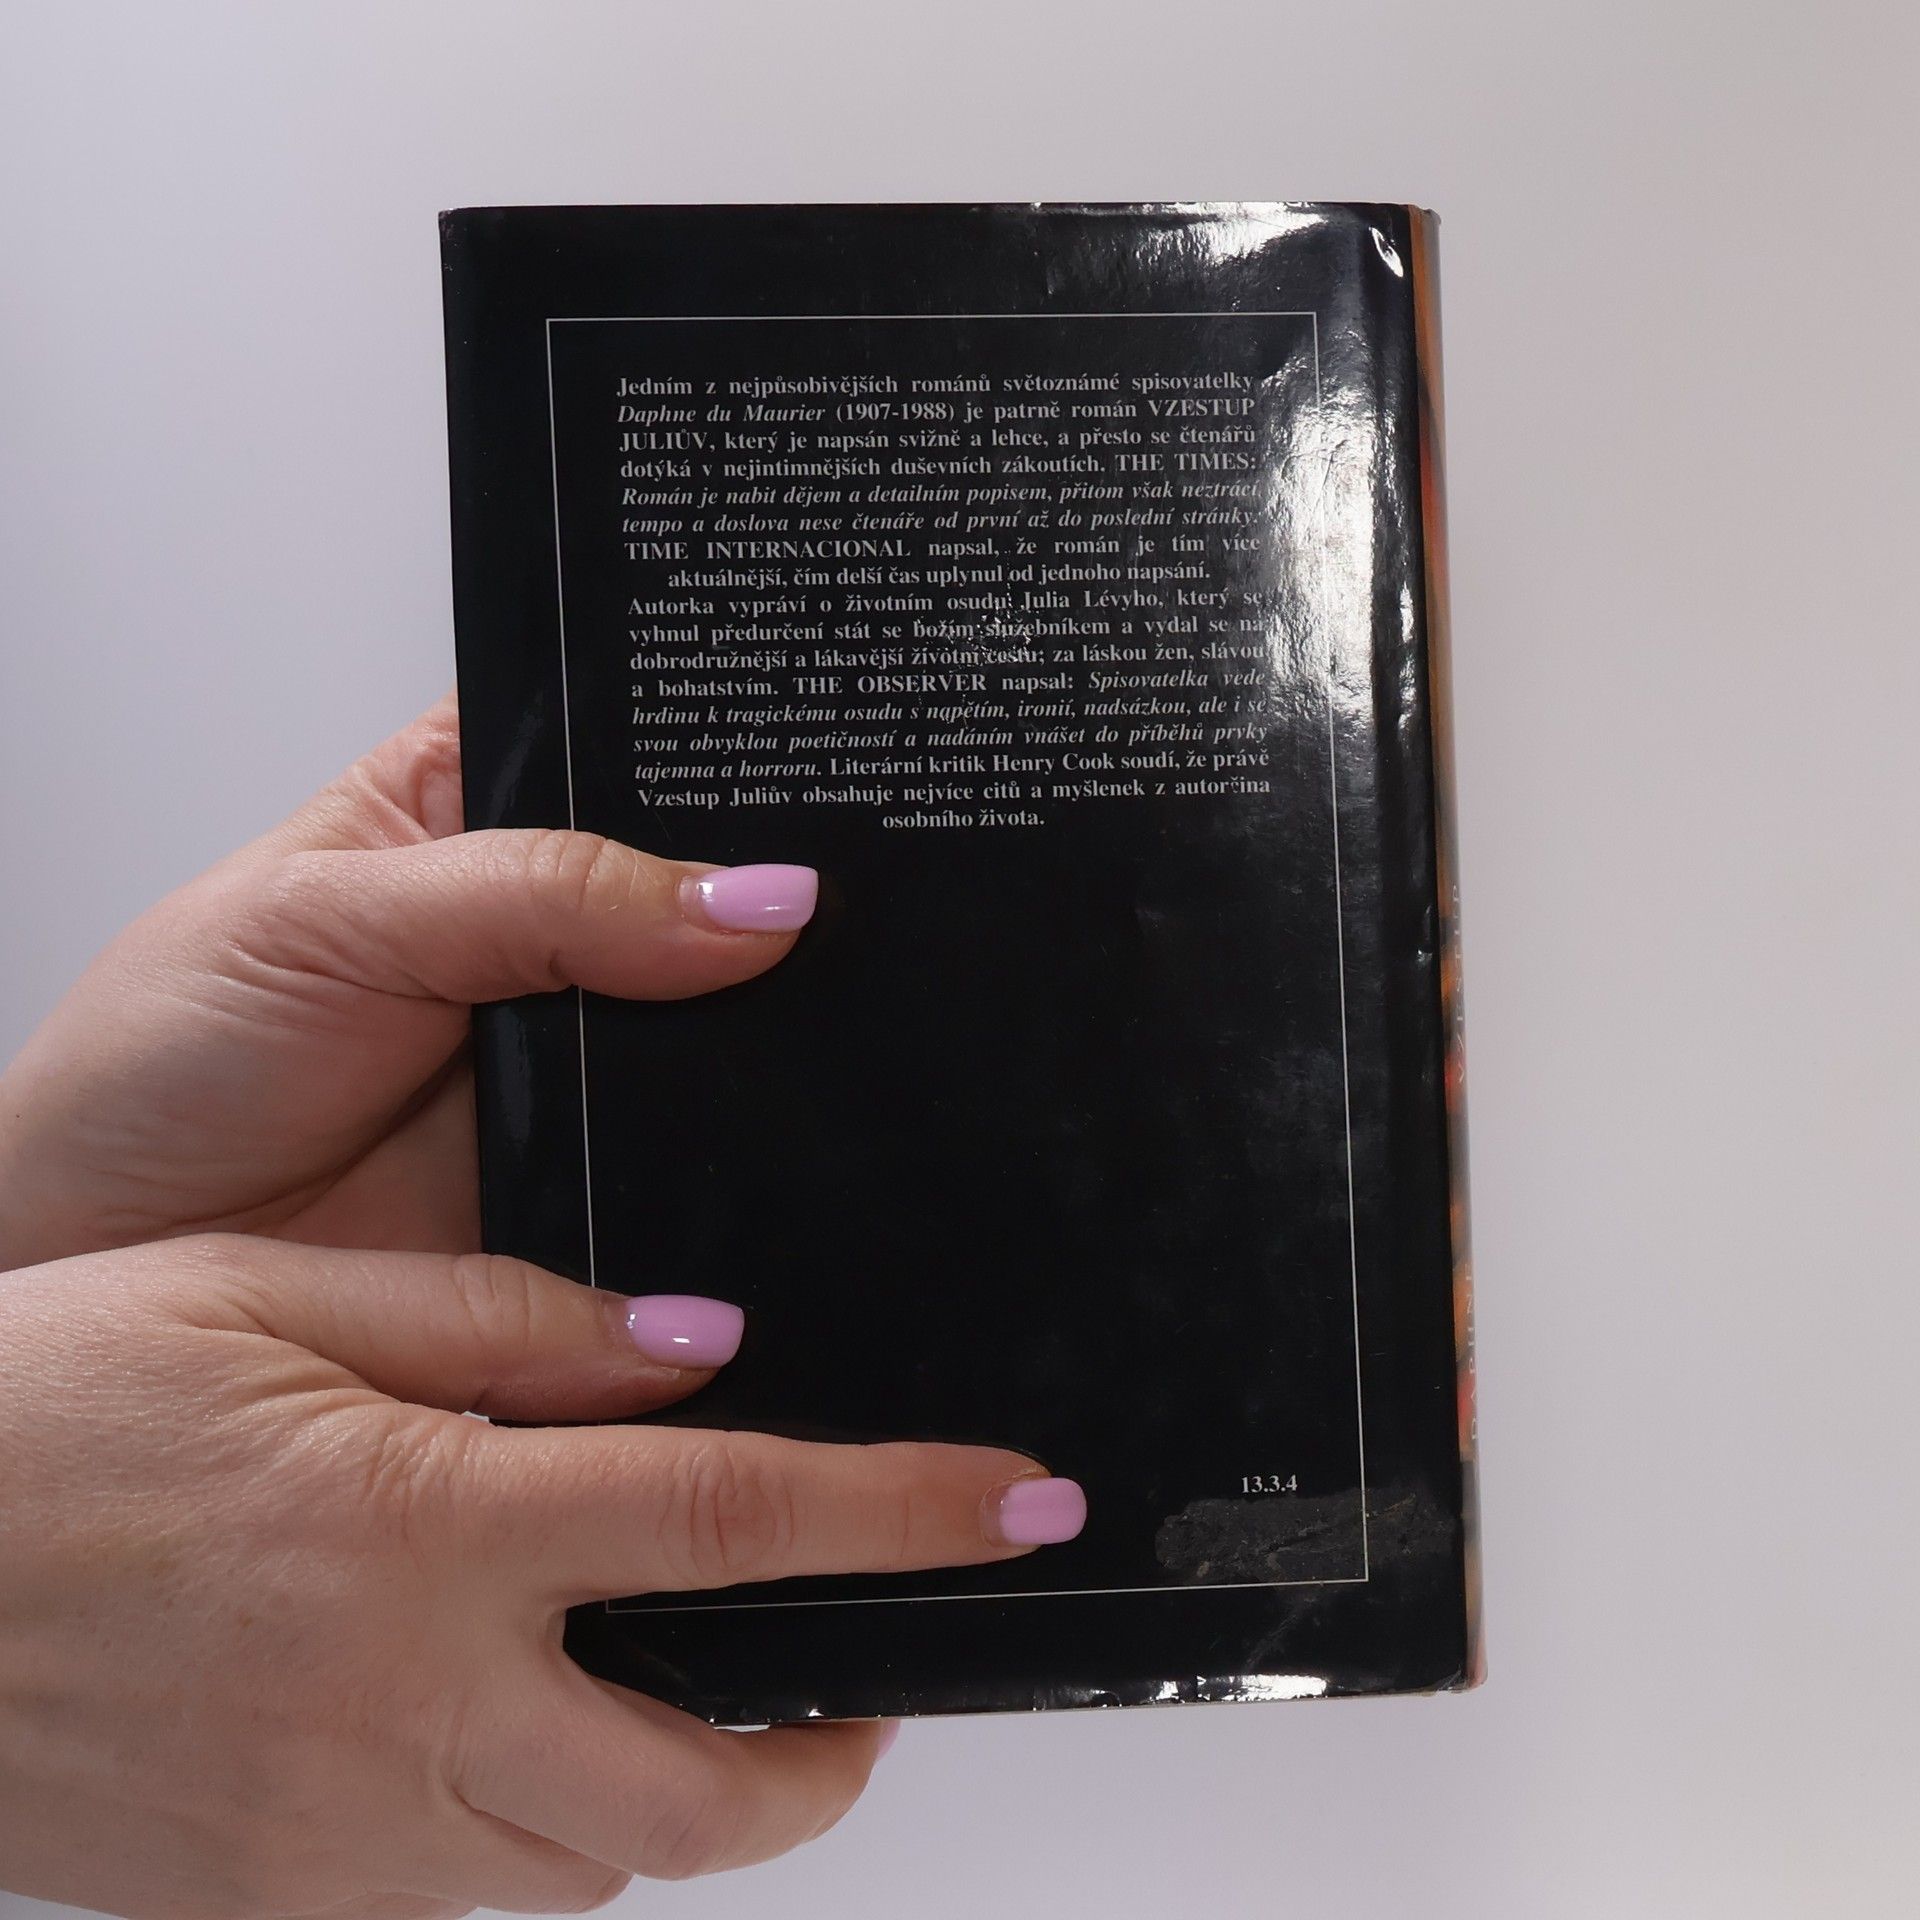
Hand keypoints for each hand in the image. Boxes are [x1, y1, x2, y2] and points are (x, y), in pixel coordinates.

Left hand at [0, 694, 812, 1268]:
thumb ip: (545, 893)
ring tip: (824, 1025)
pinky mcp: (606, 1174)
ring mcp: (588, 1053)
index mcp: (478, 804)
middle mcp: (551, 924)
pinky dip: (747, 1154)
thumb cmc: (165, 1061)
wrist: (104, 1260)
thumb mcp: (334, 917)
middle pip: (710, 882)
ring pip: (732, 1026)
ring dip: (771, 1034)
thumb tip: (754, 895)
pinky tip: (781, 1139)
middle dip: (773, 901)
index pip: (635, 736)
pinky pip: (710, 1155)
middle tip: (838, 911)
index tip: (833, 755)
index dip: (730, 742)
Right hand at [0, 1233, 1064, 1915]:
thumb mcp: (279, 1298)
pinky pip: (467, 1892)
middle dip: (835, 1750)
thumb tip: (696, 1350)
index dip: (910, 1515)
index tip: (1023, 1508)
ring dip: (684, 1792)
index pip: (740, 1521)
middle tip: (865, 1683)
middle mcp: (409, 1704)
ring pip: (600, 1862)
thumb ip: (511, 1323)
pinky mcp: (270, 1905)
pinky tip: (511, 1732)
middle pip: (711, 1786)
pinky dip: (537, 1827)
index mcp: (431, 1528)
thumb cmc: (43, 1410)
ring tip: (689, 1695)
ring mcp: (340, 1834)